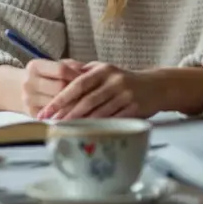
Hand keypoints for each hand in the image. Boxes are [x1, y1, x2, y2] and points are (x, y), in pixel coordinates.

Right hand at [21, 59, 85, 117]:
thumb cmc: (42, 76)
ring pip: (59, 104)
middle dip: (77, 91)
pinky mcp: (32, 114)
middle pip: (60, 88)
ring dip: (74, 105)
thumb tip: (89, 72)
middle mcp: (29, 83)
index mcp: (35, 66)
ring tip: (87, 103)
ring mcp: (29, 100)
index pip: (61, 70)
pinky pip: (54, 115)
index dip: (77, 74)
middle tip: (91, 92)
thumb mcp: (52, 65)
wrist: (15, 89)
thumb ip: (70, 66)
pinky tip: (77, 113)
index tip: (89, 78)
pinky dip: (66, 114)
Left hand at [37, 62, 156, 119]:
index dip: (60, 99)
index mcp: (103, 70)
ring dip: (82, 124)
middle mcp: (114, 81)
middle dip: (67, 115)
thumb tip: (59, 71)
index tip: (46, 111)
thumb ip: (84, 71)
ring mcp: (125, 95)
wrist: (156, 86)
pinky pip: (114, 121)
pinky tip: (89, 134)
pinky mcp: (135, 109)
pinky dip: (100, 128)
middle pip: (86, 101)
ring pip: (99, 112)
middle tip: (52, 125)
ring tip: (66, 131)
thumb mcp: (105, 69)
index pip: (77, 85)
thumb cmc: (124, 79)